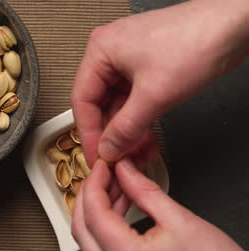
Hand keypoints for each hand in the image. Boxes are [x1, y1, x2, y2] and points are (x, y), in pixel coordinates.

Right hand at [71, 0, 248, 163]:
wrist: (233, 25)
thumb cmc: (196, 39)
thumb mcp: (154, 94)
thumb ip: (126, 127)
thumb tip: (109, 149)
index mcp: (101, 51)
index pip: (83, 100)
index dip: (89, 133)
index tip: (97, 156)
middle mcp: (111, 55)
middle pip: (100, 105)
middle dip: (111, 135)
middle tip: (116, 159)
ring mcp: (129, 62)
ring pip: (118, 106)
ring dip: (127, 132)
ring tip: (136, 154)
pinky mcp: (147, 70)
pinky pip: (134, 102)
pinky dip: (140, 122)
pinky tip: (146, 141)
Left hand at [72, 159, 248, 250]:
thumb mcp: (181, 220)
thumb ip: (145, 191)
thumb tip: (124, 169)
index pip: (94, 213)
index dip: (94, 183)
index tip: (102, 166)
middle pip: (82, 227)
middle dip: (89, 195)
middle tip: (103, 172)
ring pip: (90, 239)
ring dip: (97, 208)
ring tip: (115, 184)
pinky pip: (102, 247)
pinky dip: (105, 224)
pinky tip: (120, 205)